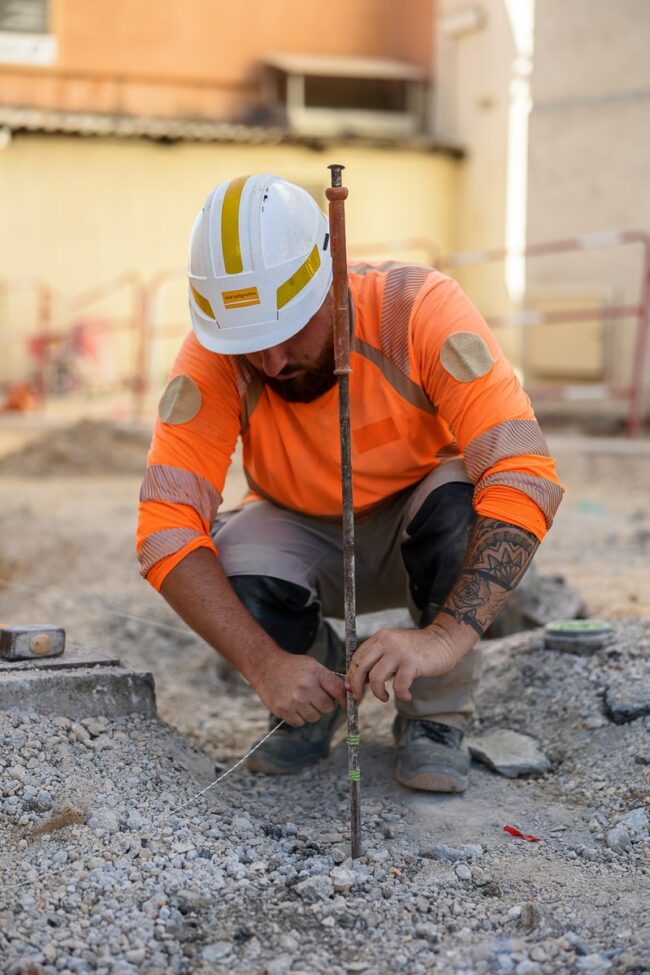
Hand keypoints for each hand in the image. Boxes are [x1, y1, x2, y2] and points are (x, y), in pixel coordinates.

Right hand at [253, 651, 346, 726]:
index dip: (345, 700)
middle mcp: (306, 687)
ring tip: (302, 700)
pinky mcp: (283, 710)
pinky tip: (293, 705)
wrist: (266, 666)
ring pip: (315, 717)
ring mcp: (294, 700)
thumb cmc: (292, 667)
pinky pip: (300, 722)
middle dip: (324, 704)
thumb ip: (329, 680)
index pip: (339, 690)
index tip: (346, 705)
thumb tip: (348, 695)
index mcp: (315, 672)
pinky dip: (299, 717)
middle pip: (328, 707)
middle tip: (315, 697)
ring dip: (312, 711)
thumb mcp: (313, 665)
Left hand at [345, 626, 460, 703]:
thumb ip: (378, 659)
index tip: (351, 688)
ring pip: (376, 678)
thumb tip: (359, 680)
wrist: (443, 641)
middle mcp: (386, 642)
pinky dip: (401, 695)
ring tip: (384, 698)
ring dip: (378, 693)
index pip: (357, 657)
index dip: (351, 674)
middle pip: (361, 666)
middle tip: (359, 697)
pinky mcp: (412, 663)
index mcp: (380, 638)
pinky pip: (399, 686)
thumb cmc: (417, 649)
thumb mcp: (394, 648)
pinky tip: (407, 696)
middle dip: (356, 685)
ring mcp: (399, 652)